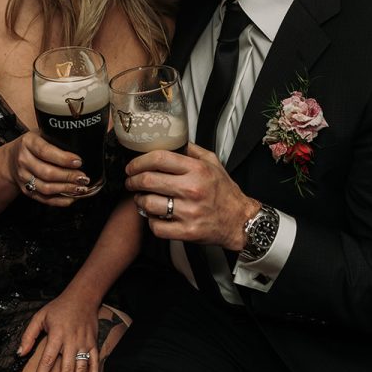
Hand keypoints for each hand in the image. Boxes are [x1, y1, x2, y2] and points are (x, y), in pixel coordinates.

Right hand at [7, 131, 89, 206]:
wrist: (11, 159)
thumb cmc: (33, 145)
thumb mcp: (41, 134)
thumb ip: (57, 139)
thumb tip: (83, 145)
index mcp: (28, 142)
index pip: (45, 152)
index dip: (63, 158)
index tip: (79, 162)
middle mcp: (23, 160)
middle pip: (47, 173)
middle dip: (68, 176)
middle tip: (84, 177)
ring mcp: (23, 177)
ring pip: (46, 188)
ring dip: (66, 189)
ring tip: (80, 188)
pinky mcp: (26, 190)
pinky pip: (44, 199)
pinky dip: (60, 200)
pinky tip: (72, 197)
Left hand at [18, 291, 99, 371]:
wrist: (83, 297)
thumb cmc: (59, 308)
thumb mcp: (39, 317)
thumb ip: (28, 335)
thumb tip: (20, 353)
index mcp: (57, 335)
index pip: (47, 359)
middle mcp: (71, 341)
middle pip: (66, 368)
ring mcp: (84, 343)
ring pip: (81, 369)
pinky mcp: (93, 344)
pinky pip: (94, 363)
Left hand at [124, 143, 258, 250]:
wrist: (239, 221)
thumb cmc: (225, 193)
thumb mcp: (213, 163)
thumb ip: (192, 150)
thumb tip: (173, 140)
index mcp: (197, 170)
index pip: (159, 158)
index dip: (139, 162)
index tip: (132, 166)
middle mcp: (192, 189)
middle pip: (148, 180)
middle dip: (133, 181)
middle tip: (131, 182)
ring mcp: (188, 212)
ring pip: (149, 204)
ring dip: (140, 201)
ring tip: (142, 199)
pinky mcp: (186, 231)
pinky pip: (156, 226)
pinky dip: (151, 221)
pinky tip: (155, 216)